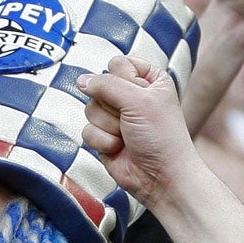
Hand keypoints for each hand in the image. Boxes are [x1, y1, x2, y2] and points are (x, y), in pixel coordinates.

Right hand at [81, 57, 199, 205]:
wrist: (162, 177)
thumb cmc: (162, 137)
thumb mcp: (139, 101)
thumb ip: (107, 85)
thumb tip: (81, 81)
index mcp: (148, 80)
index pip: (118, 64)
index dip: (123, 80)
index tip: (139, 96)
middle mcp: (131, 96)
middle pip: (100, 87)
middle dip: (114, 107)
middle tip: (132, 120)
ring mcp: (116, 118)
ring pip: (90, 109)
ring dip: (109, 126)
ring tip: (127, 136)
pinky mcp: (104, 137)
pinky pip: (87, 131)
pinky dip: (102, 142)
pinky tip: (119, 149)